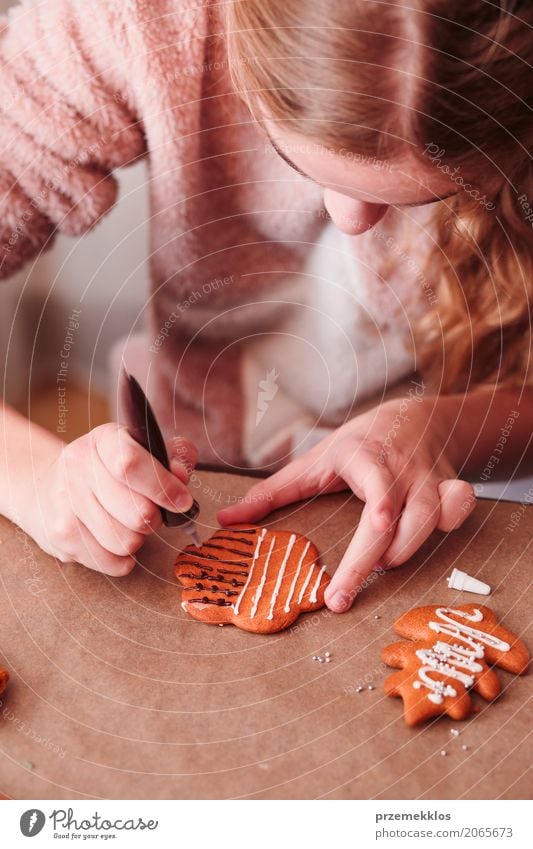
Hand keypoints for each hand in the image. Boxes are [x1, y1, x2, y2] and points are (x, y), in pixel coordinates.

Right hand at [22, 423, 197, 575]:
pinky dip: (122, 559)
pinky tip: (114, 543)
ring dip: (137, 539)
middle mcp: (78, 466)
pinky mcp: (59, 534)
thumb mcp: (140, 451)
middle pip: (136, 512)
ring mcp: (64, 501)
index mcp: (103, 440)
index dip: (163, 487)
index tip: (182, 502)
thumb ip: (173, 456)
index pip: (131, 464)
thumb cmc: (108, 471)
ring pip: (125, 542)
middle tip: (150, 513)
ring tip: (127, 525)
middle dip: (155, 519)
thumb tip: (181, 475)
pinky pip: (110, 562)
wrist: (47, 487)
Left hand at [218, 394, 474, 611]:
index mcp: (363, 456)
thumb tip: (226, 521)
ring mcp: (427, 477)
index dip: (378, 512)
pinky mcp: (449, 485)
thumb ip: (270, 493)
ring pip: (432, 518)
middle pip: (400, 518)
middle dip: (374, 561)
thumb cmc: (355, 445)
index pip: (374, 488)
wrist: (413, 417)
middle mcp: (399, 468)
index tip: (375, 528)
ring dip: (406, 549)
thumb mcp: (312, 462)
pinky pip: (461, 505)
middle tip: (341, 596)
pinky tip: (433, 532)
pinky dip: (453, 520)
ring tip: (379, 564)